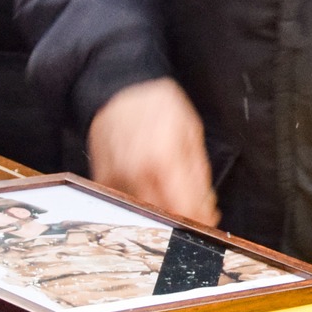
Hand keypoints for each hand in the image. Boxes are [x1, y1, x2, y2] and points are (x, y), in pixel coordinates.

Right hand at [87, 77, 218, 225]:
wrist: (119, 90)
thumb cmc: (157, 106)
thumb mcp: (191, 132)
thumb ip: (199, 174)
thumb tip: (207, 207)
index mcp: (163, 159)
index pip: (184, 208)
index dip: (200, 221)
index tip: (208, 221)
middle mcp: (136, 172)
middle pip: (163, 216)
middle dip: (183, 218)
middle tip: (195, 210)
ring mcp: (116, 177)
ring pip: (144, 213)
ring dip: (162, 211)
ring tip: (172, 193)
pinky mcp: (103, 179)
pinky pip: (125, 203)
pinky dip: (142, 202)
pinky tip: (151, 187)